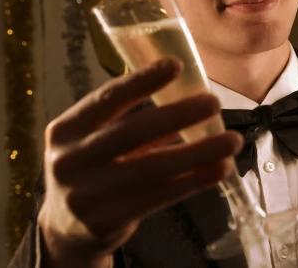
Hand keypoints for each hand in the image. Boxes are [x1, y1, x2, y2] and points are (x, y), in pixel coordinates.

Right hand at [38, 58, 242, 267]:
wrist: (66, 231)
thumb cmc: (92, 172)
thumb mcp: (96, 142)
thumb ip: (133, 124)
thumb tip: (189, 99)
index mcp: (66, 129)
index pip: (107, 99)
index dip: (141, 81)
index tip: (175, 65)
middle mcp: (70, 160)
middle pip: (132, 132)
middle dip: (178, 115)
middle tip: (213, 102)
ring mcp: (85, 194)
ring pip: (152, 168)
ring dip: (198, 152)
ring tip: (231, 140)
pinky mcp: (106, 221)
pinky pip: (160, 197)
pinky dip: (194, 181)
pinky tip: (219, 169)